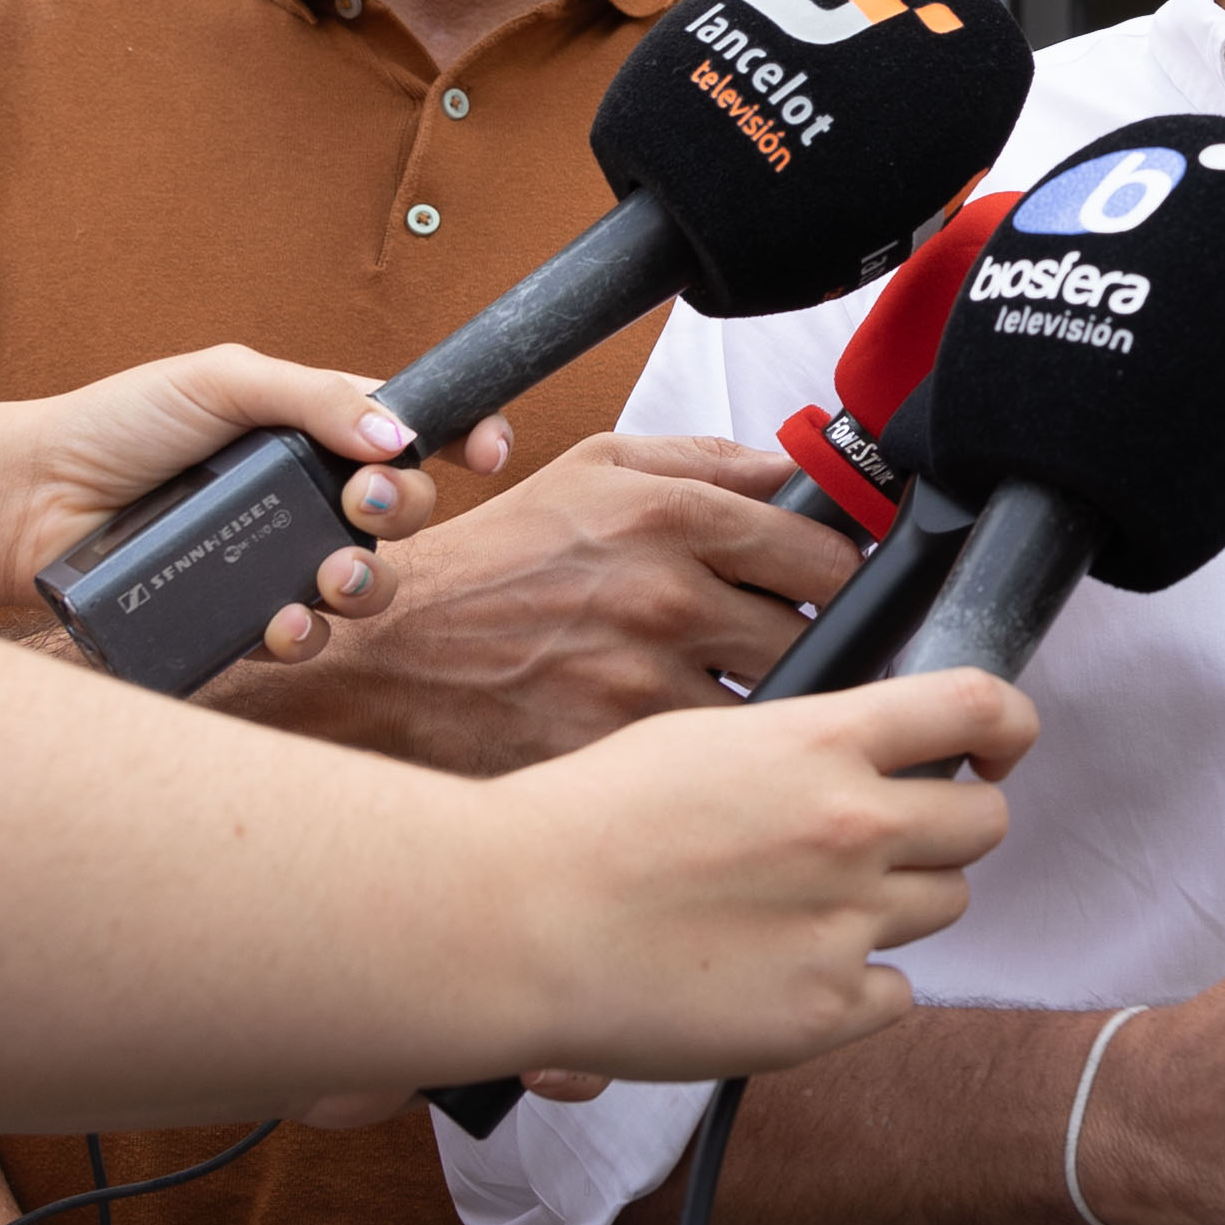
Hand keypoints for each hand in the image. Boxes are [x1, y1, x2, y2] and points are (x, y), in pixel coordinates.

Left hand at [0, 346, 514, 661]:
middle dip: (404, 508)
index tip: (490, 451)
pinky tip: (277, 621)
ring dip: (368, 582)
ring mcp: (275, 560)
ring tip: (331, 576)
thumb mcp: (221, 381)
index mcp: (311, 429)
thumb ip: (314, 398)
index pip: (412, 431)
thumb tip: (398, 435)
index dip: (464, 438)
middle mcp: (304, 497)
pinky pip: (302, 638)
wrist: (31, 501)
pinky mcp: (239, 619)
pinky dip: (303, 633)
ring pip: (365, 584)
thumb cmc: (117, 426)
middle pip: (403, 509)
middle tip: (361, 502)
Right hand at [233, 434, 862, 771]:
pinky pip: (718, 764)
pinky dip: (722, 762)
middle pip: (818, 637)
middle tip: (786, 650)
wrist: (385, 662)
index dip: (838, 578)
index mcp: (670, 515)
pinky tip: (695, 751)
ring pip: (778, 708)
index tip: (827, 590)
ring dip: (775, 707)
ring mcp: (645, 683)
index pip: (828, 554)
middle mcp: (666, 596)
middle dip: (816, 646)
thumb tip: (799, 470)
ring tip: (742, 700)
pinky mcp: (623, 757)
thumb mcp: (593, 470)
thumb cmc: (491, 564)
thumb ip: (708, 461)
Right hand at [483, 669, 1035, 1082]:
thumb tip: (862, 750)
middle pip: (982, 822)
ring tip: (800, 906)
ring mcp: (847, 925)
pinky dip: (855, 986)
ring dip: (895, 904)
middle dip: (946, 826)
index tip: (1000, 744)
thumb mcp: (702, 734)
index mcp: (824, 743)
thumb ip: (802, 742)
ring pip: (945, 906)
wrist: (514, 923)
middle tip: (880, 839)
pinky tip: (781, 969)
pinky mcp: (824, 1013)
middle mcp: (855, 828)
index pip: (978, 708)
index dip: (1007, 724)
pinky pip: (894, 995)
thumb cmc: (583, 822)